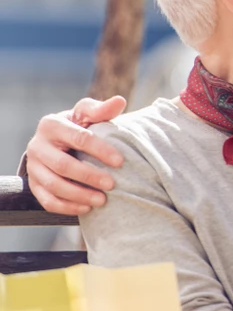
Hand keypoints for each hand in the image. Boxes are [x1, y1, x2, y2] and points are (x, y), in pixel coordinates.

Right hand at [25, 96, 126, 214]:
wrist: (57, 142)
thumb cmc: (78, 125)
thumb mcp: (87, 114)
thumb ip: (102, 110)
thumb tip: (120, 101)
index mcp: (51, 125)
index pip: (79, 138)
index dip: (101, 150)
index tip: (121, 162)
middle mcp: (37, 146)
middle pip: (63, 165)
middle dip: (89, 176)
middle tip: (112, 184)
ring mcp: (33, 167)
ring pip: (53, 185)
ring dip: (79, 195)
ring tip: (102, 200)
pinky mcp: (33, 184)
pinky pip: (47, 200)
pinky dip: (67, 207)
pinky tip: (86, 209)